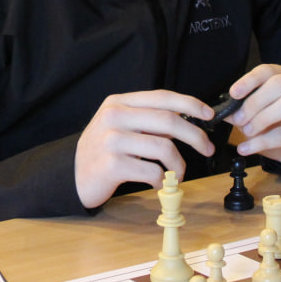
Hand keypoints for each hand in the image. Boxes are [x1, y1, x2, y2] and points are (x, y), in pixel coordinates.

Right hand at [74, 90, 213, 208]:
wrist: (72, 175)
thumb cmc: (102, 151)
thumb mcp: (119, 126)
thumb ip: (146, 120)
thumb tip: (186, 123)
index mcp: (119, 103)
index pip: (161, 97)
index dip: (189, 104)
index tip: (208, 114)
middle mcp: (114, 117)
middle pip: (168, 121)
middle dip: (195, 135)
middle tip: (207, 148)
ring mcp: (112, 140)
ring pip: (164, 147)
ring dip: (179, 165)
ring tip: (177, 174)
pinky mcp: (113, 165)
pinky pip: (152, 171)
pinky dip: (162, 180)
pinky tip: (157, 184)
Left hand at [228, 65, 280, 172]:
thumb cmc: (278, 127)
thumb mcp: (255, 115)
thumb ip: (240, 109)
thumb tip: (221, 109)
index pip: (268, 70)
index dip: (250, 80)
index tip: (234, 93)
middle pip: (280, 84)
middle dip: (254, 102)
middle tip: (238, 119)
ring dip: (262, 118)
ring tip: (246, 131)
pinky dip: (262, 141)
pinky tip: (247, 147)